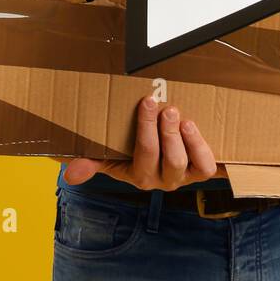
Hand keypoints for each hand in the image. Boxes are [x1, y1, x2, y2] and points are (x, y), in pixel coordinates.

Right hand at [60, 96, 222, 190]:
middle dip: (169, 133)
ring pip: (193, 166)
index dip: (147, 129)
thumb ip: (91, 163)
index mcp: (139, 175)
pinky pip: (210, 167)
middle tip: (168, 108)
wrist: (155, 162)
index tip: (147, 100)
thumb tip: (69, 173)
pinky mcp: (202, 170)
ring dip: (191, 141)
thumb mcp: (108, 158)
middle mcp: (164, 180)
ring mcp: (185, 176)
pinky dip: (209, 151)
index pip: (144, 154)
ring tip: (184, 119)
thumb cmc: (128, 153)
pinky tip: (204, 131)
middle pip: (170, 161)